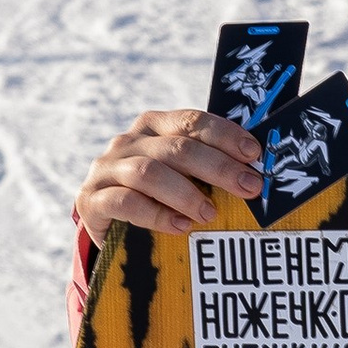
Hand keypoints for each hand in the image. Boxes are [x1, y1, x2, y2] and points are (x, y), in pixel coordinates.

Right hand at [75, 108, 263, 243]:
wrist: (109, 226)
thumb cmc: (158, 198)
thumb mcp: (182, 176)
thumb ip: (208, 168)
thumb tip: (256, 173)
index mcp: (154, 126)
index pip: (191, 121)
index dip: (224, 136)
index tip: (254, 154)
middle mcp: (128, 142)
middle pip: (176, 147)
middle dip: (217, 167)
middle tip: (248, 187)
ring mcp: (107, 169)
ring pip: (149, 172)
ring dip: (185, 193)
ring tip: (210, 213)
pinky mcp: (91, 199)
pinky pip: (124, 202)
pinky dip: (155, 214)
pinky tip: (179, 226)